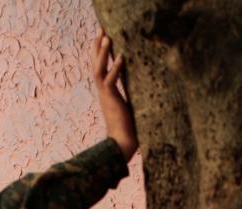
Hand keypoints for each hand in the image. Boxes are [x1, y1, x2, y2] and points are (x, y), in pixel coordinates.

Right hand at [92, 31, 137, 161]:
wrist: (122, 145)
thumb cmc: (128, 131)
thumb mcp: (130, 109)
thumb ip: (132, 98)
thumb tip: (145, 93)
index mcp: (107, 93)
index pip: (101, 69)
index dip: (101, 54)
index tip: (104, 39)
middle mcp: (103, 92)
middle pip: (96, 64)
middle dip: (98, 47)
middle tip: (100, 29)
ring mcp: (105, 96)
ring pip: (99, 70)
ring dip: (102, 53)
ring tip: (106, 36)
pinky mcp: (112, 101)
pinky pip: (111, 81)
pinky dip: (115, 68)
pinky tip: (121, 56)